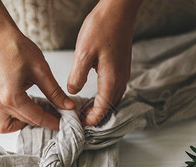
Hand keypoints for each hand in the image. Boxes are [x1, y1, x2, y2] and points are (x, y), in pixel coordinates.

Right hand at [0, 30, 74, 132]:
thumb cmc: (15, 47)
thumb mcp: (41, 70)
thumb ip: (55, 92)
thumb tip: (68, 106)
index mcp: (12, 97)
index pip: (37, 118)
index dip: (53, 122)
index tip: (65, 124)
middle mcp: (0, 103)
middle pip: (27, 122)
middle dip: (43, 120)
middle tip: (58, 113)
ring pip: (12, 125)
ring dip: (27, 121)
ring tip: (41, 110)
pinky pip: (3, 118)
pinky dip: (16, 117)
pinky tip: (29, 105)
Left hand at [67, 0, 141, 125]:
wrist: (119, 10)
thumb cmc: (102, 28)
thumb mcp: (83, 53)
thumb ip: (77, 76)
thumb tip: (72, 92)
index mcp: (111, 80)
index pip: (102, 109)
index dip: (90, 120)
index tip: (78, 125)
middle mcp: (120, 80)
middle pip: (109, 107)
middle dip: (95, 116)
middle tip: (78, 120)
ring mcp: (123, 73)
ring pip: (112, 99)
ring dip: (100, 107)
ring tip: (84, 111)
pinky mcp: (121, 66)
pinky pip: (114, 89)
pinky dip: (104, 97)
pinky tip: (93, 95)